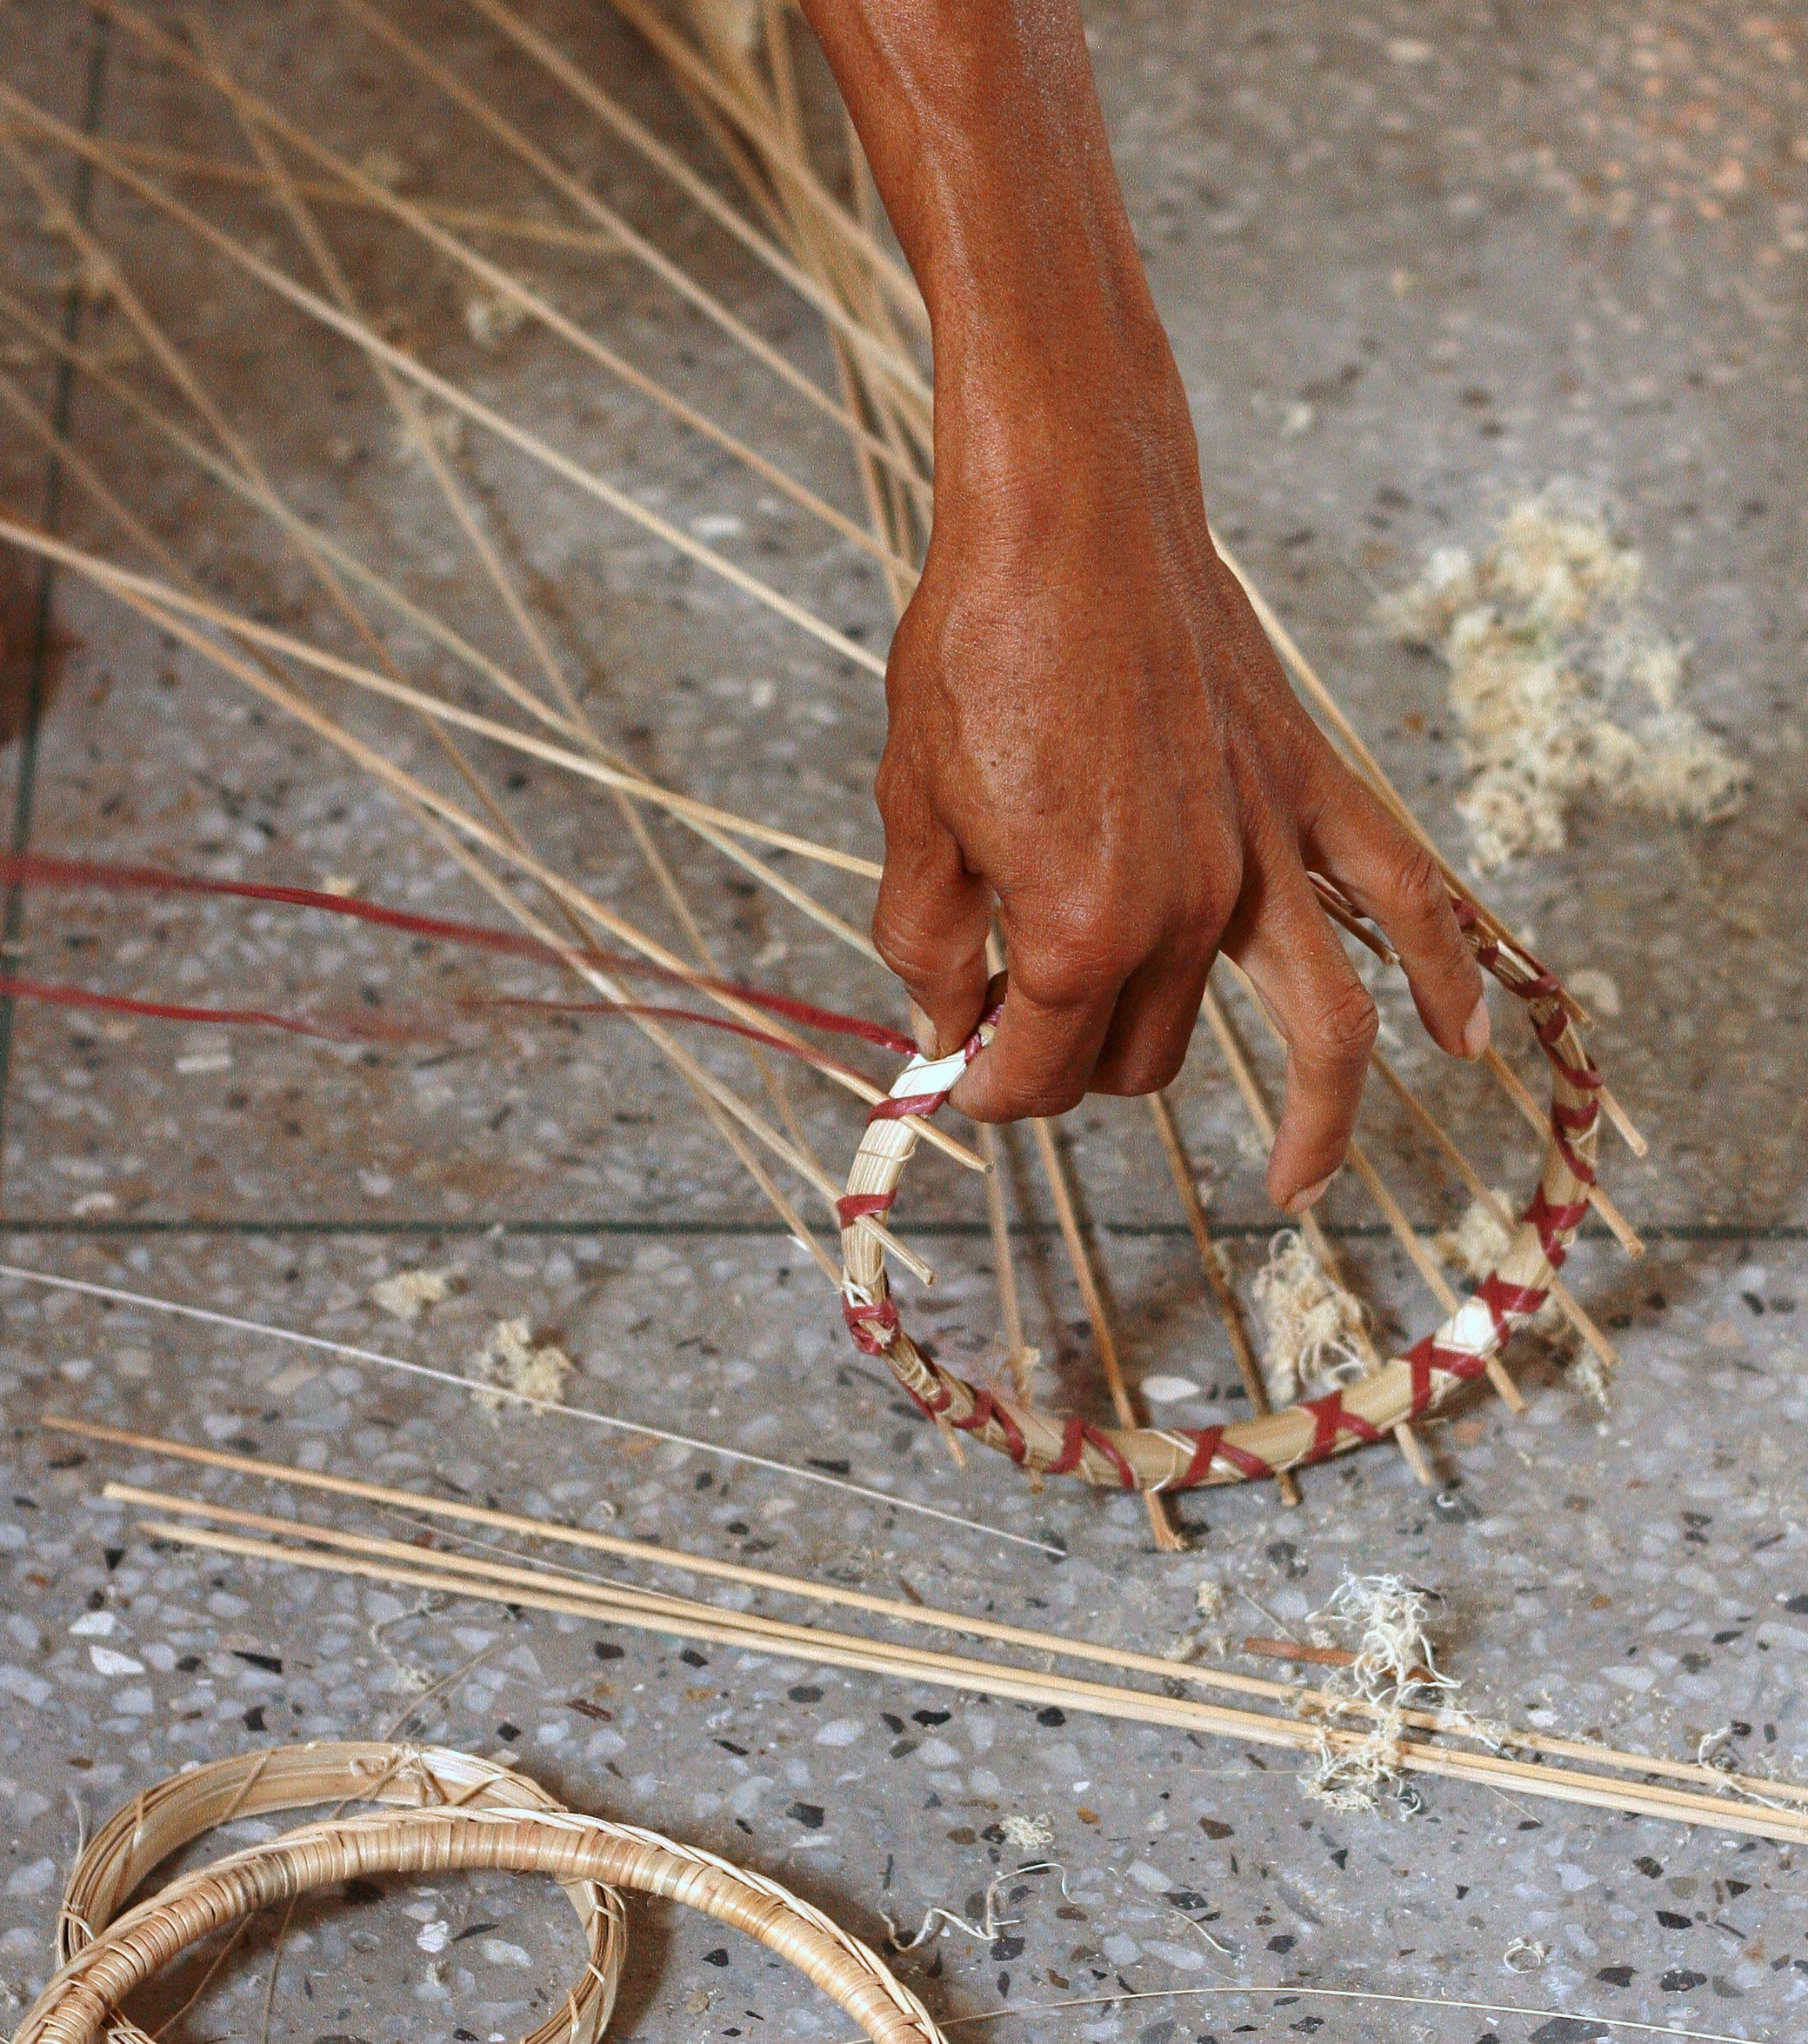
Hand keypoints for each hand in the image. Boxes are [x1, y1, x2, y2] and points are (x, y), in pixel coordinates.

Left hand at [870, 340, 1488, 1212]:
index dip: (984, 1088)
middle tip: (1024, 1030)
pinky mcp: (1308, 790)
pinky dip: (1447, 973)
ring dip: (1296, 1115)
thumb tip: (945, 1029)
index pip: (1033, 1072)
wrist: (1064, 511)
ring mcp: (1264, 854)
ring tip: (1292, 1183)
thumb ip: (925, 944)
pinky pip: (1406, 897)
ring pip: (1311, 1031)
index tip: (959, 1071)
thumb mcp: (911, 811)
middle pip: (1139, 1063)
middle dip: (1077, 1068)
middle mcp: (1188, 911)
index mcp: (1075, 926)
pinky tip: (1465, 1040)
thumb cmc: (975, 646)